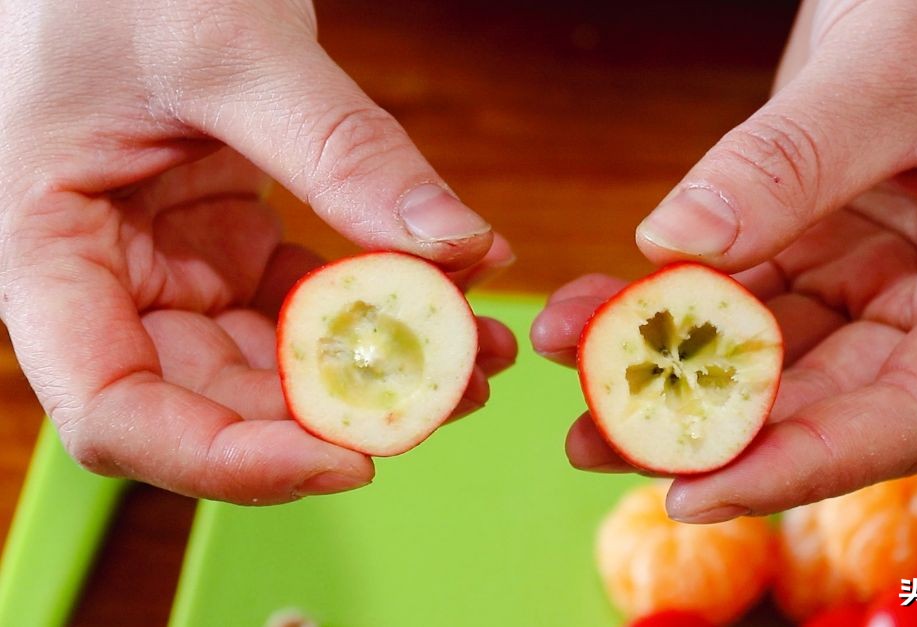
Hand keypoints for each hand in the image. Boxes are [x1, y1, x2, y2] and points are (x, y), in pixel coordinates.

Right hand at [0, 0, 515, 503]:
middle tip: (452, 393)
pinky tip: (451, 287)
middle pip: (213, 402)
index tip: (349, 456)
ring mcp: (170, 265)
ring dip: (374, 367)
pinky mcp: (224, 241)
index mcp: (44, 254)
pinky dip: (377, 303)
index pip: (117, 414)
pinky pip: (305, 301)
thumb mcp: (227, 49)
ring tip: (478, 348)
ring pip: (273, 360)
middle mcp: (103, 280)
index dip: (229, 460)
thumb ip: (341, 151)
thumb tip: (459, 244)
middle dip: (336, 413)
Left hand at [533, 0, 916, 520]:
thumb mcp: (907, 70)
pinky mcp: (846, 222)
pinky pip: (758, 274)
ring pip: (782, 338)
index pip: (915, 412)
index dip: (803, 463)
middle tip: (600, 435)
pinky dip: (688, 289)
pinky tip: (612, 300)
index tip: (696, 489)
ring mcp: (900, 260)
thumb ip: (794, 161)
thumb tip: (675, 244)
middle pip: (833, 392)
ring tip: (577, 361)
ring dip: (680, 355)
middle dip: (712, 418)